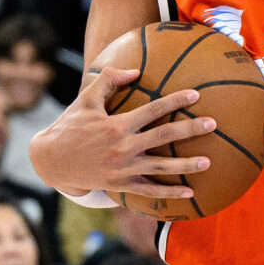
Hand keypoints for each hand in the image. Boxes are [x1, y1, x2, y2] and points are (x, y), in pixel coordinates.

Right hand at [29, 66, 219, 200]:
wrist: (51, 160)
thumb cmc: (70, 126)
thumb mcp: (85, 99)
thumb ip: (108, 81)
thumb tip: (135, 70)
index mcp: (117, 124)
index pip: (152, 109)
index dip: (175, 101)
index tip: (196, 95)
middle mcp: (122, 147)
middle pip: (163, 137)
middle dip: (190, 130)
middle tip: (213, 124)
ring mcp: (122, 168)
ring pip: (160, 168)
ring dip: (185, 166)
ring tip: (208, 163)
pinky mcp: (120, 185)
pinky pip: (149, 191)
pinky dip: (169, 193)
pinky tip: (190, 193)